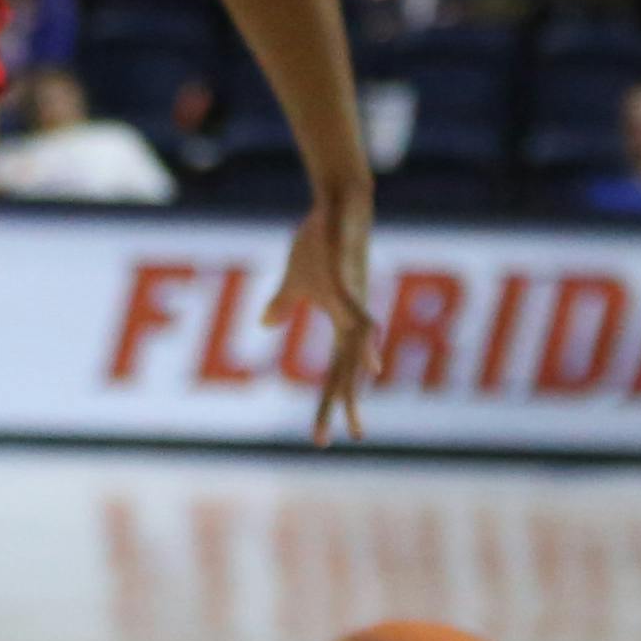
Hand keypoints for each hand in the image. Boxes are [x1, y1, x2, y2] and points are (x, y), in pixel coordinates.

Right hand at [274, 190, 379, 444]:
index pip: (334, 371)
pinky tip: (373, 347)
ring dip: (355, 376)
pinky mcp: (349, 277)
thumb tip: (267, 325)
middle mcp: (353, 317)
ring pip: (358, 346)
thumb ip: (283, 305)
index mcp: (340, 322)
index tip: (322, 437)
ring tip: (360, 407)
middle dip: (345, 403)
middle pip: (346, 368)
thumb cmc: (320, 240)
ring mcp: (353, 297)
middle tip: (349, 438)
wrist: (339, 202)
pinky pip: (360, 310)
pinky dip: (365, 332)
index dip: (329, 403)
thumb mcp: (294, 280)